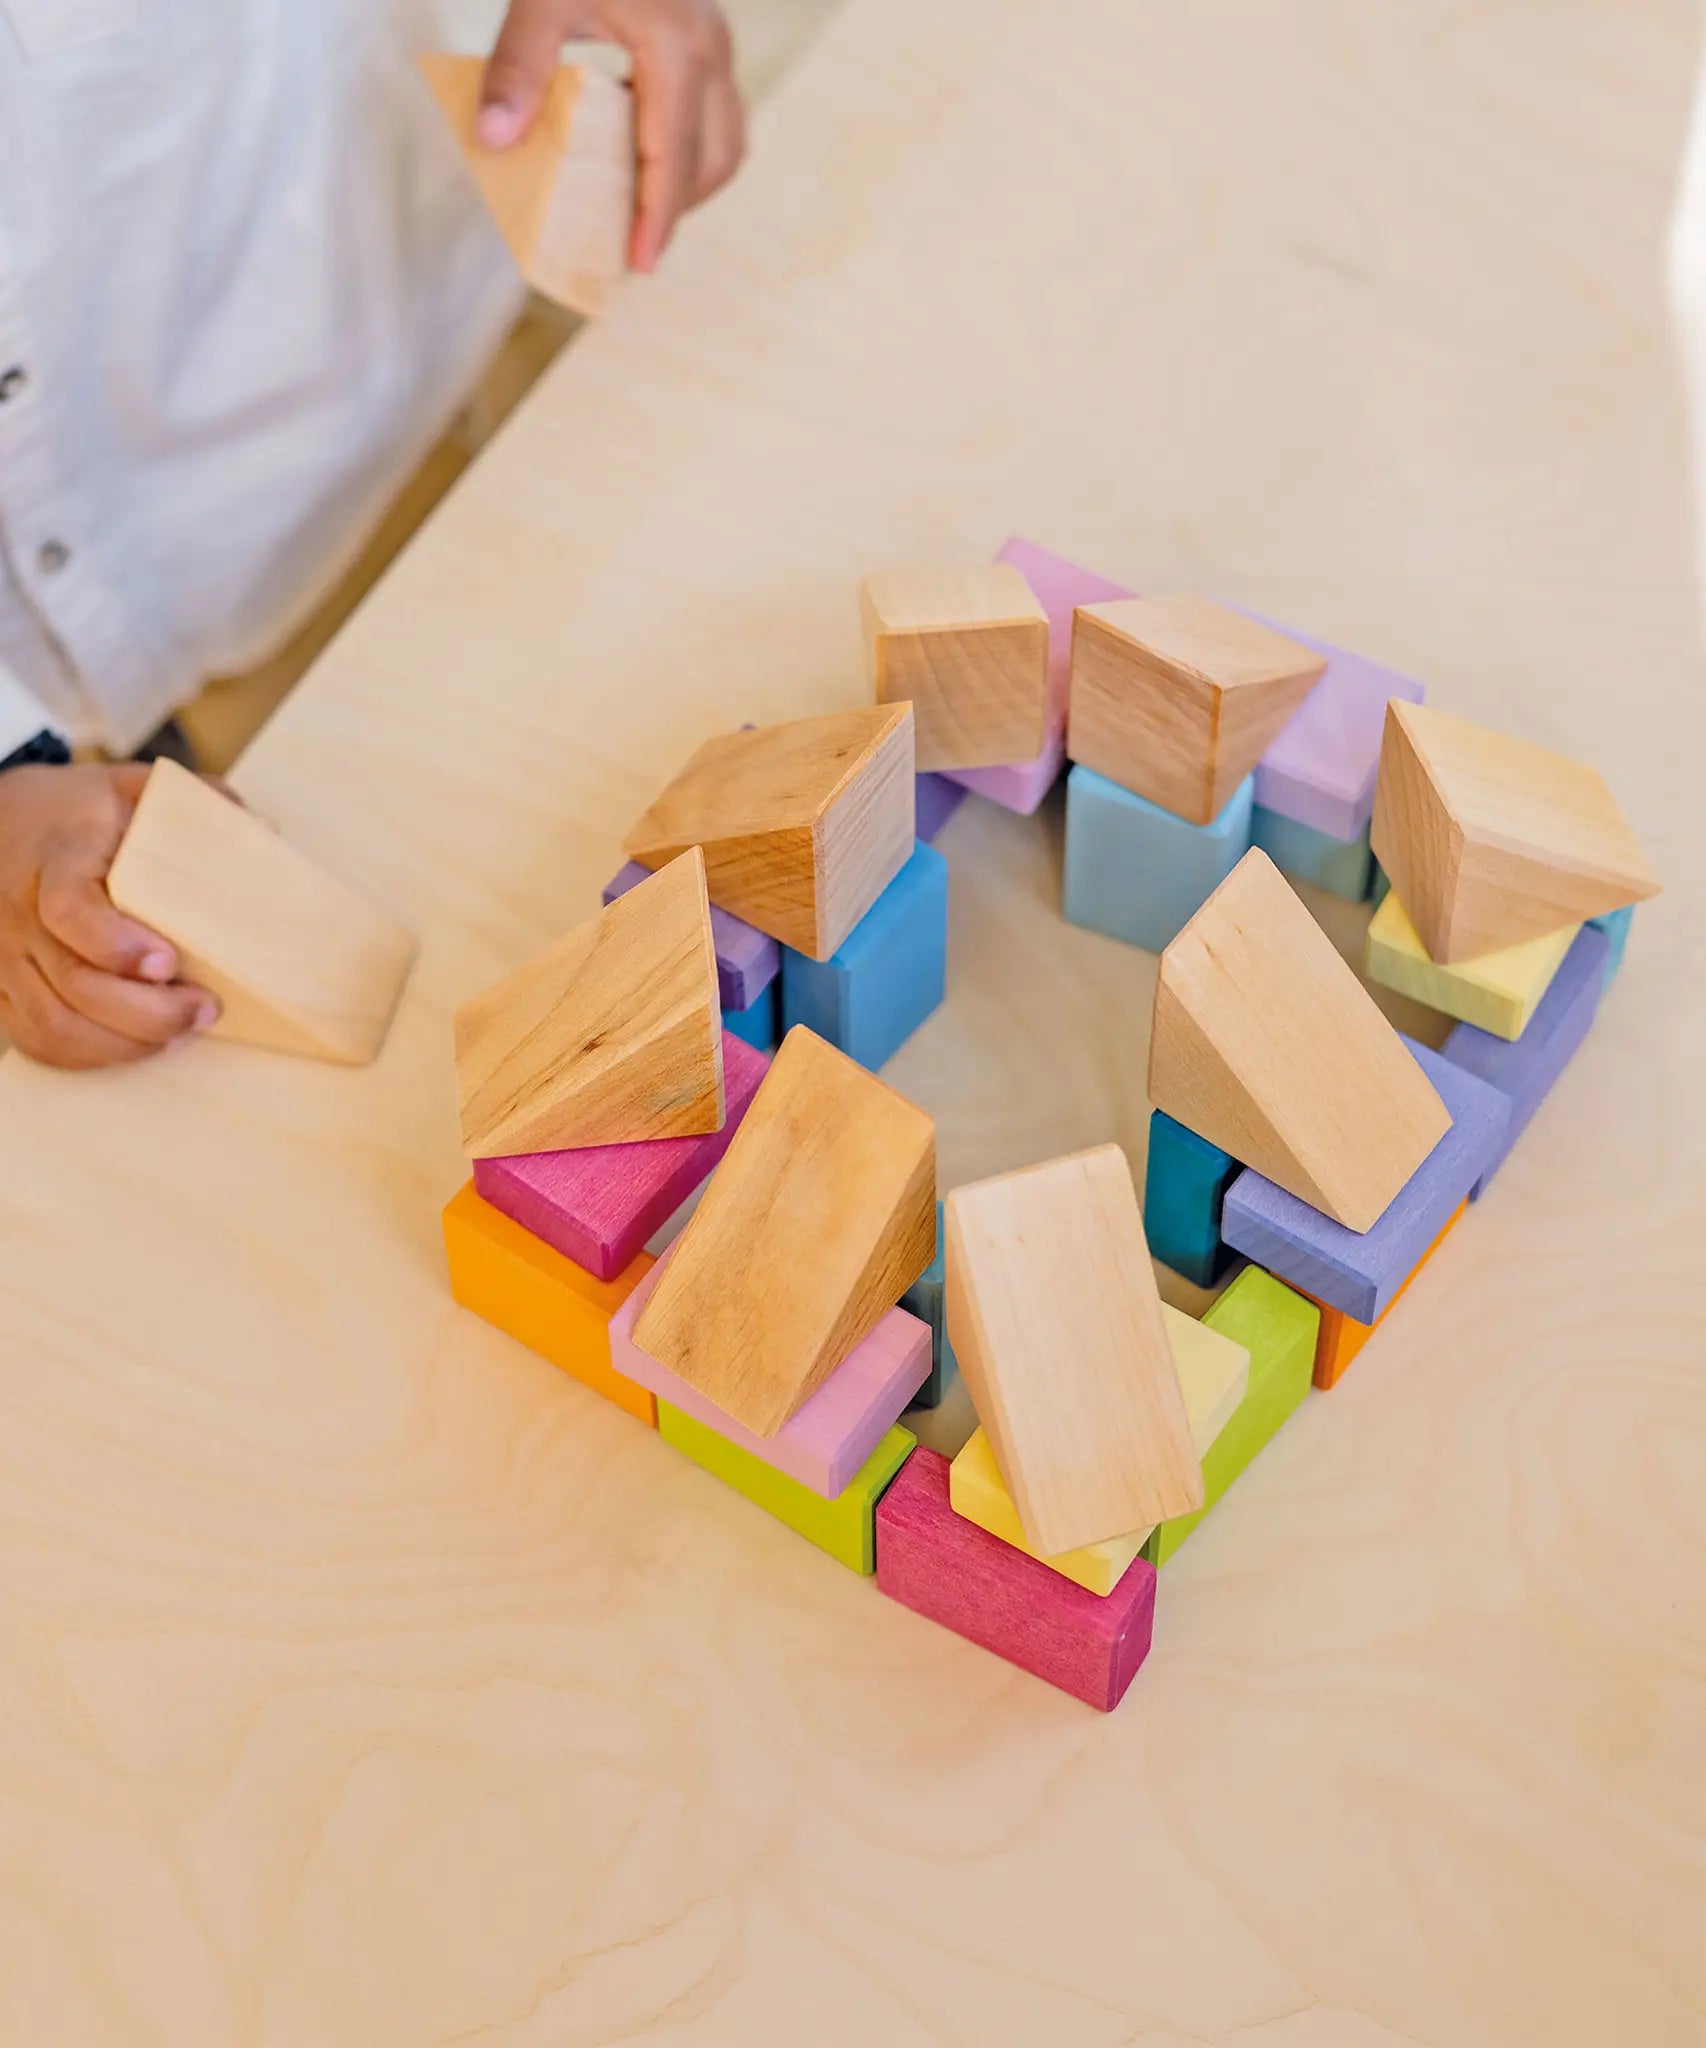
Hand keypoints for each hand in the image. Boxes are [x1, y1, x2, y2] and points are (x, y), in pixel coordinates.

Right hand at [0, 764, 218, 1069]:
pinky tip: (138, 1045)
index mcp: (58, 860)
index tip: (169, 962)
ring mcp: (8, 957)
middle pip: (73, 984)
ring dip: (126, 1043)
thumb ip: (198, 801)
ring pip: (55, 1025)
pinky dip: (90, 1056)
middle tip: (205, 1009)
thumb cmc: (80, 812)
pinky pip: (39, 1039)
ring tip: (182, 1030)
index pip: (69, 911)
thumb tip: (264, 832)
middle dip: (147, 1013)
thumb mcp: (133, 787)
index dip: (116, 946)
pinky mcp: (4, 989)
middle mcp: (21, 915)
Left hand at [477, 0, 744, 272]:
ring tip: (638, 209)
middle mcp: (710, 49)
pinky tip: (641, 154)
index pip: (674, 157)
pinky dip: (687, 148)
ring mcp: (715, 42)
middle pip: (714, 160)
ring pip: (724, 140)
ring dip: (687, 182)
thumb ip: (519, 65)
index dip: (658, 217)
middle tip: (629, 244)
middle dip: (676, 208)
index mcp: (677, 48)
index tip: (640, 264)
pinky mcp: (706, 35)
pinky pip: (715, 113)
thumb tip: (494, 140)